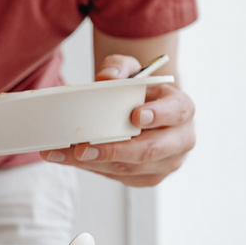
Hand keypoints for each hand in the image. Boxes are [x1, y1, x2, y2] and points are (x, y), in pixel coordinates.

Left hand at [41, 54, 195, 186]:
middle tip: (83, 148)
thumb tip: (107, 77)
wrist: (141, 111)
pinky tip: (70, 159)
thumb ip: (120, 67)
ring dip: (93, 163)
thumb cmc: (140, 92)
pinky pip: (118, 176)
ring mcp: (166, 163)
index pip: (177, 112)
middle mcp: (180, 140)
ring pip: (129, 168)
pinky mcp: (147, 177)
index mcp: (182, 108)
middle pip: (151, 150)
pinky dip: (92, 168)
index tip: (136, 116)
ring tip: (63, 154)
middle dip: (114, 151)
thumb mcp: (131, 70)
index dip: (159, 115)